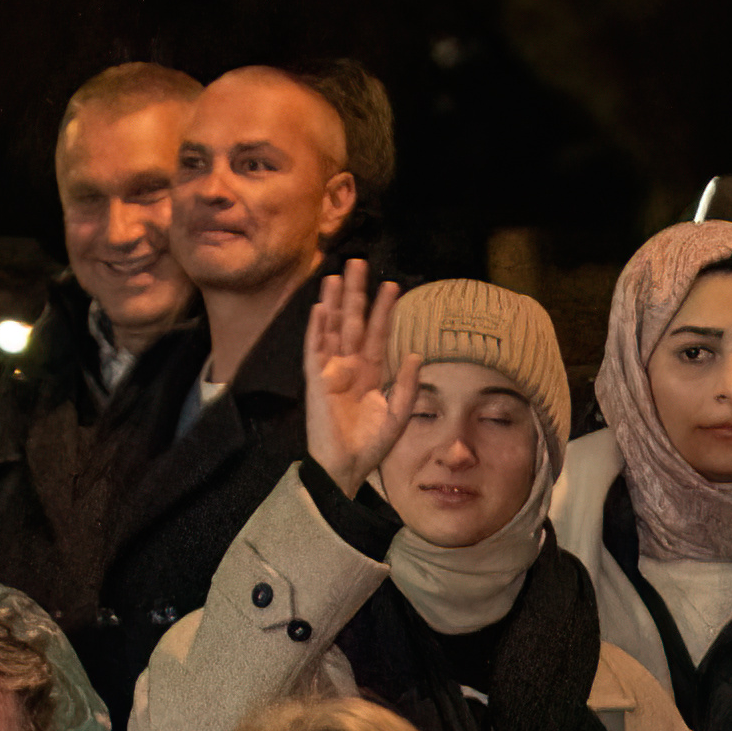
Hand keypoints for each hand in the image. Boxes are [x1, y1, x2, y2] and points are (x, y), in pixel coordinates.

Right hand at [296, 257, 399, 490]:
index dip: (384, 309)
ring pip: (332, 328)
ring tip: (337, 275)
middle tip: (360, 263)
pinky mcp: (315, 381)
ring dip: (334, 302)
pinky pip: (314, 349)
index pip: (377, 332)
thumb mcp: (399, 413)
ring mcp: (331, 371)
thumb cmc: (370, 446)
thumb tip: (417, 354)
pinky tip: (322, 308)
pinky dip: (317, 329)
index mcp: (370, 373)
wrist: (346, 467)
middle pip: (353, 321)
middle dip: (356, 293)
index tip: (392, 285)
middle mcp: (349, 366)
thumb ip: (408, 384)